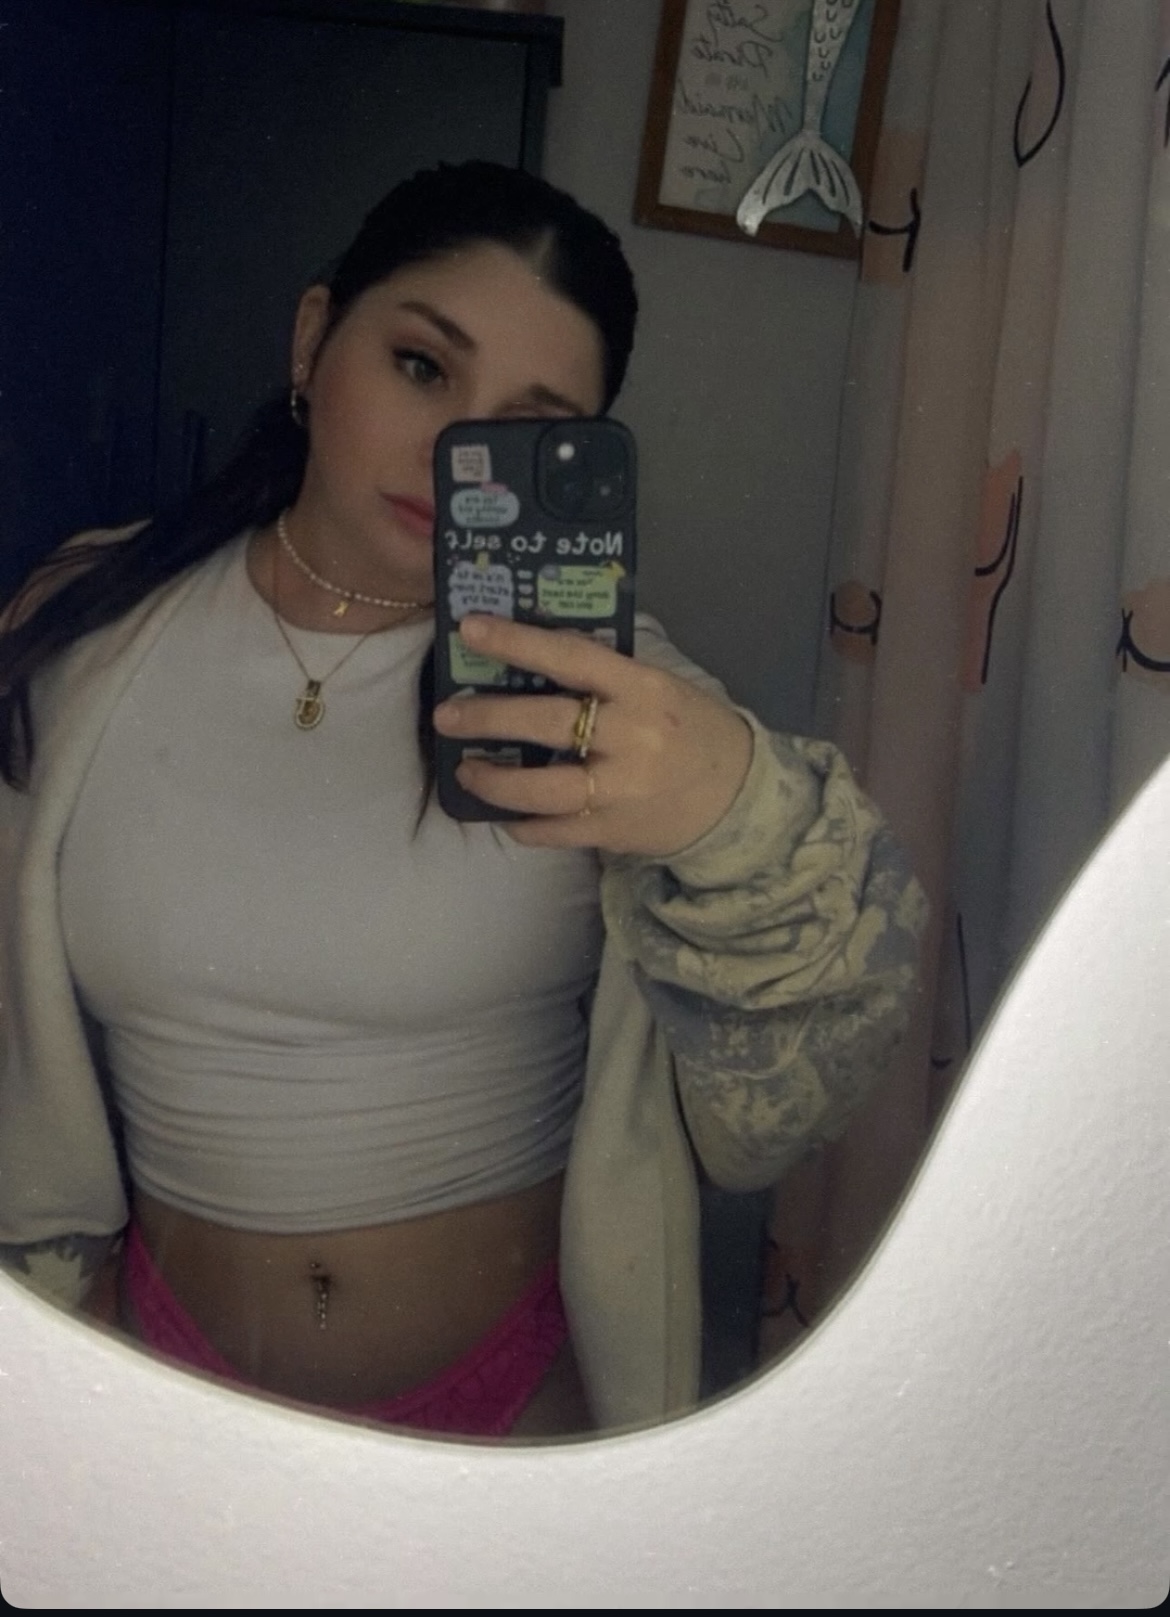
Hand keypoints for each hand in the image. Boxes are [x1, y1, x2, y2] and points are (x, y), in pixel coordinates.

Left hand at [432, 615, 752, 856]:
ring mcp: (622, 790)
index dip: (518, 642)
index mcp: (642, 689)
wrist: (739, 797)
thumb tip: (536, 650)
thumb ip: (606, 674)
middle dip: (487, 717)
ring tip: (466, 769)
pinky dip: (523, 825)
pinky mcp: (615, 832)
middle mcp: (631, 737)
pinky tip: (505, 815)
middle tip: (446, 714)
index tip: (471, 629)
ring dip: (494, 781)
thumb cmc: (691, 729)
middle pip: (546, 723)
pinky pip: (554, 831)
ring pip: (542, 789)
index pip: (572, 658)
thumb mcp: (659, 687)